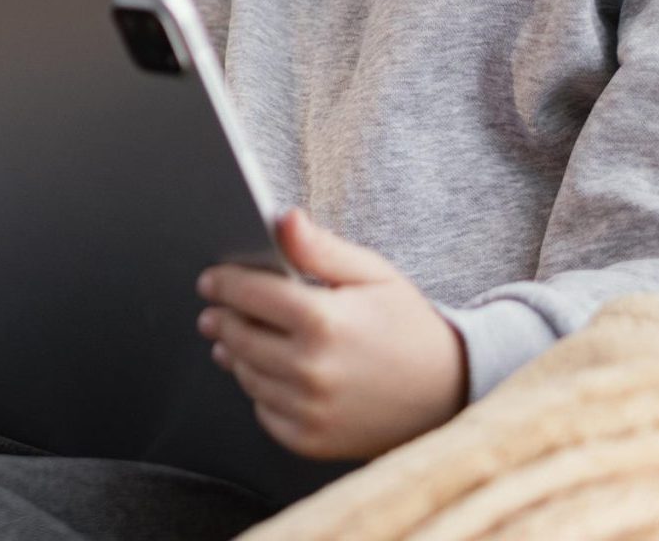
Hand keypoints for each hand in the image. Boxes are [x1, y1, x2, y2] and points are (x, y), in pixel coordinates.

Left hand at [195, 207, 467, 460]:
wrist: (448, 390)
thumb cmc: (407, 324)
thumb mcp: (372, 273)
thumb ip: (321, 248)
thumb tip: (282, 218)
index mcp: (323, 320)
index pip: (251, 294)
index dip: (224, 283)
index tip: (210, 280)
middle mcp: (310, 369)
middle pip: (239, 336)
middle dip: (221, 318)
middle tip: (213, 310)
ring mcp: (308, 410)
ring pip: (246, 374)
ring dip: (234, 353)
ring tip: (232, 339)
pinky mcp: (309, 440)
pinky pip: (263, 410)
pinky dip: (259, 390)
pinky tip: (267, 372)